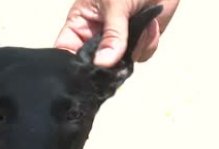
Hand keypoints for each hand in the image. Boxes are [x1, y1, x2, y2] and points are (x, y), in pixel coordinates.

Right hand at [55, 0, 178, 66]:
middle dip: (110, 62)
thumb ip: (111, 36)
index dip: (72, 64)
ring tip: (143, 25)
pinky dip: (148, 43)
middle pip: (94, 63)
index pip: (66, 49)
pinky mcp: (138, 41)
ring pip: (120, 63)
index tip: (85, 72)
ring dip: (135, 48)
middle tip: (122, 53)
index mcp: (81, 21)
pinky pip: (140, 55)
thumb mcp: (115, 6)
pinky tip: (151, 25)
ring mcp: (118, 39)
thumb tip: (103, 63)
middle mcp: (97, 34)